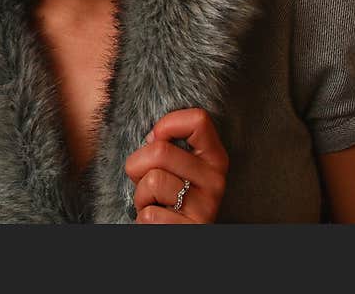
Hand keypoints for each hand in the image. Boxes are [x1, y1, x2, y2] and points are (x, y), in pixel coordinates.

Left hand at [124, 108, 228, 223]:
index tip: (156, 140)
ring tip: (154, 203)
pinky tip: (159, 222)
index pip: (198, 120)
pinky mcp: (192, 230)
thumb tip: (154, 135)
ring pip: (152, 181)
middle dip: (138, 165)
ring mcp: (207, 207)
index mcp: (214, 157)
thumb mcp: (172, 166)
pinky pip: (150, 214)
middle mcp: (216, 180)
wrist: (171, 233)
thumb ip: (167, 145)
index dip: (167, 124)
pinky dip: (143, 219)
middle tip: (147, 181)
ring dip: (141, 194)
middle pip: (160, 150)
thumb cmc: (166, 196)